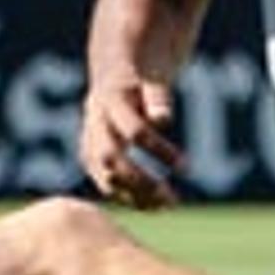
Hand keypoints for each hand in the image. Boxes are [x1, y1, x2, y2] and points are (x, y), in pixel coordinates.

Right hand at [82, 75, 186, 209]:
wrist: (113, 67)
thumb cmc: (142, 72)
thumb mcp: (153, 75)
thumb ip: (157, 96)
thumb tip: (163, 120)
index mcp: (111, 98)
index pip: (134, 131)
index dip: (160, 150)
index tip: (187, 168)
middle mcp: (95, 121)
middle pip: (110, 159)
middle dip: (140, 182)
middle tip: (172, 200)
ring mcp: (88, 139)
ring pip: (103, 176)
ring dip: (134, 196)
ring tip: (166, 206)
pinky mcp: (89, 154)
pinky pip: (103, 182)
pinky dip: (127, 196)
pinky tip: (152, 205)